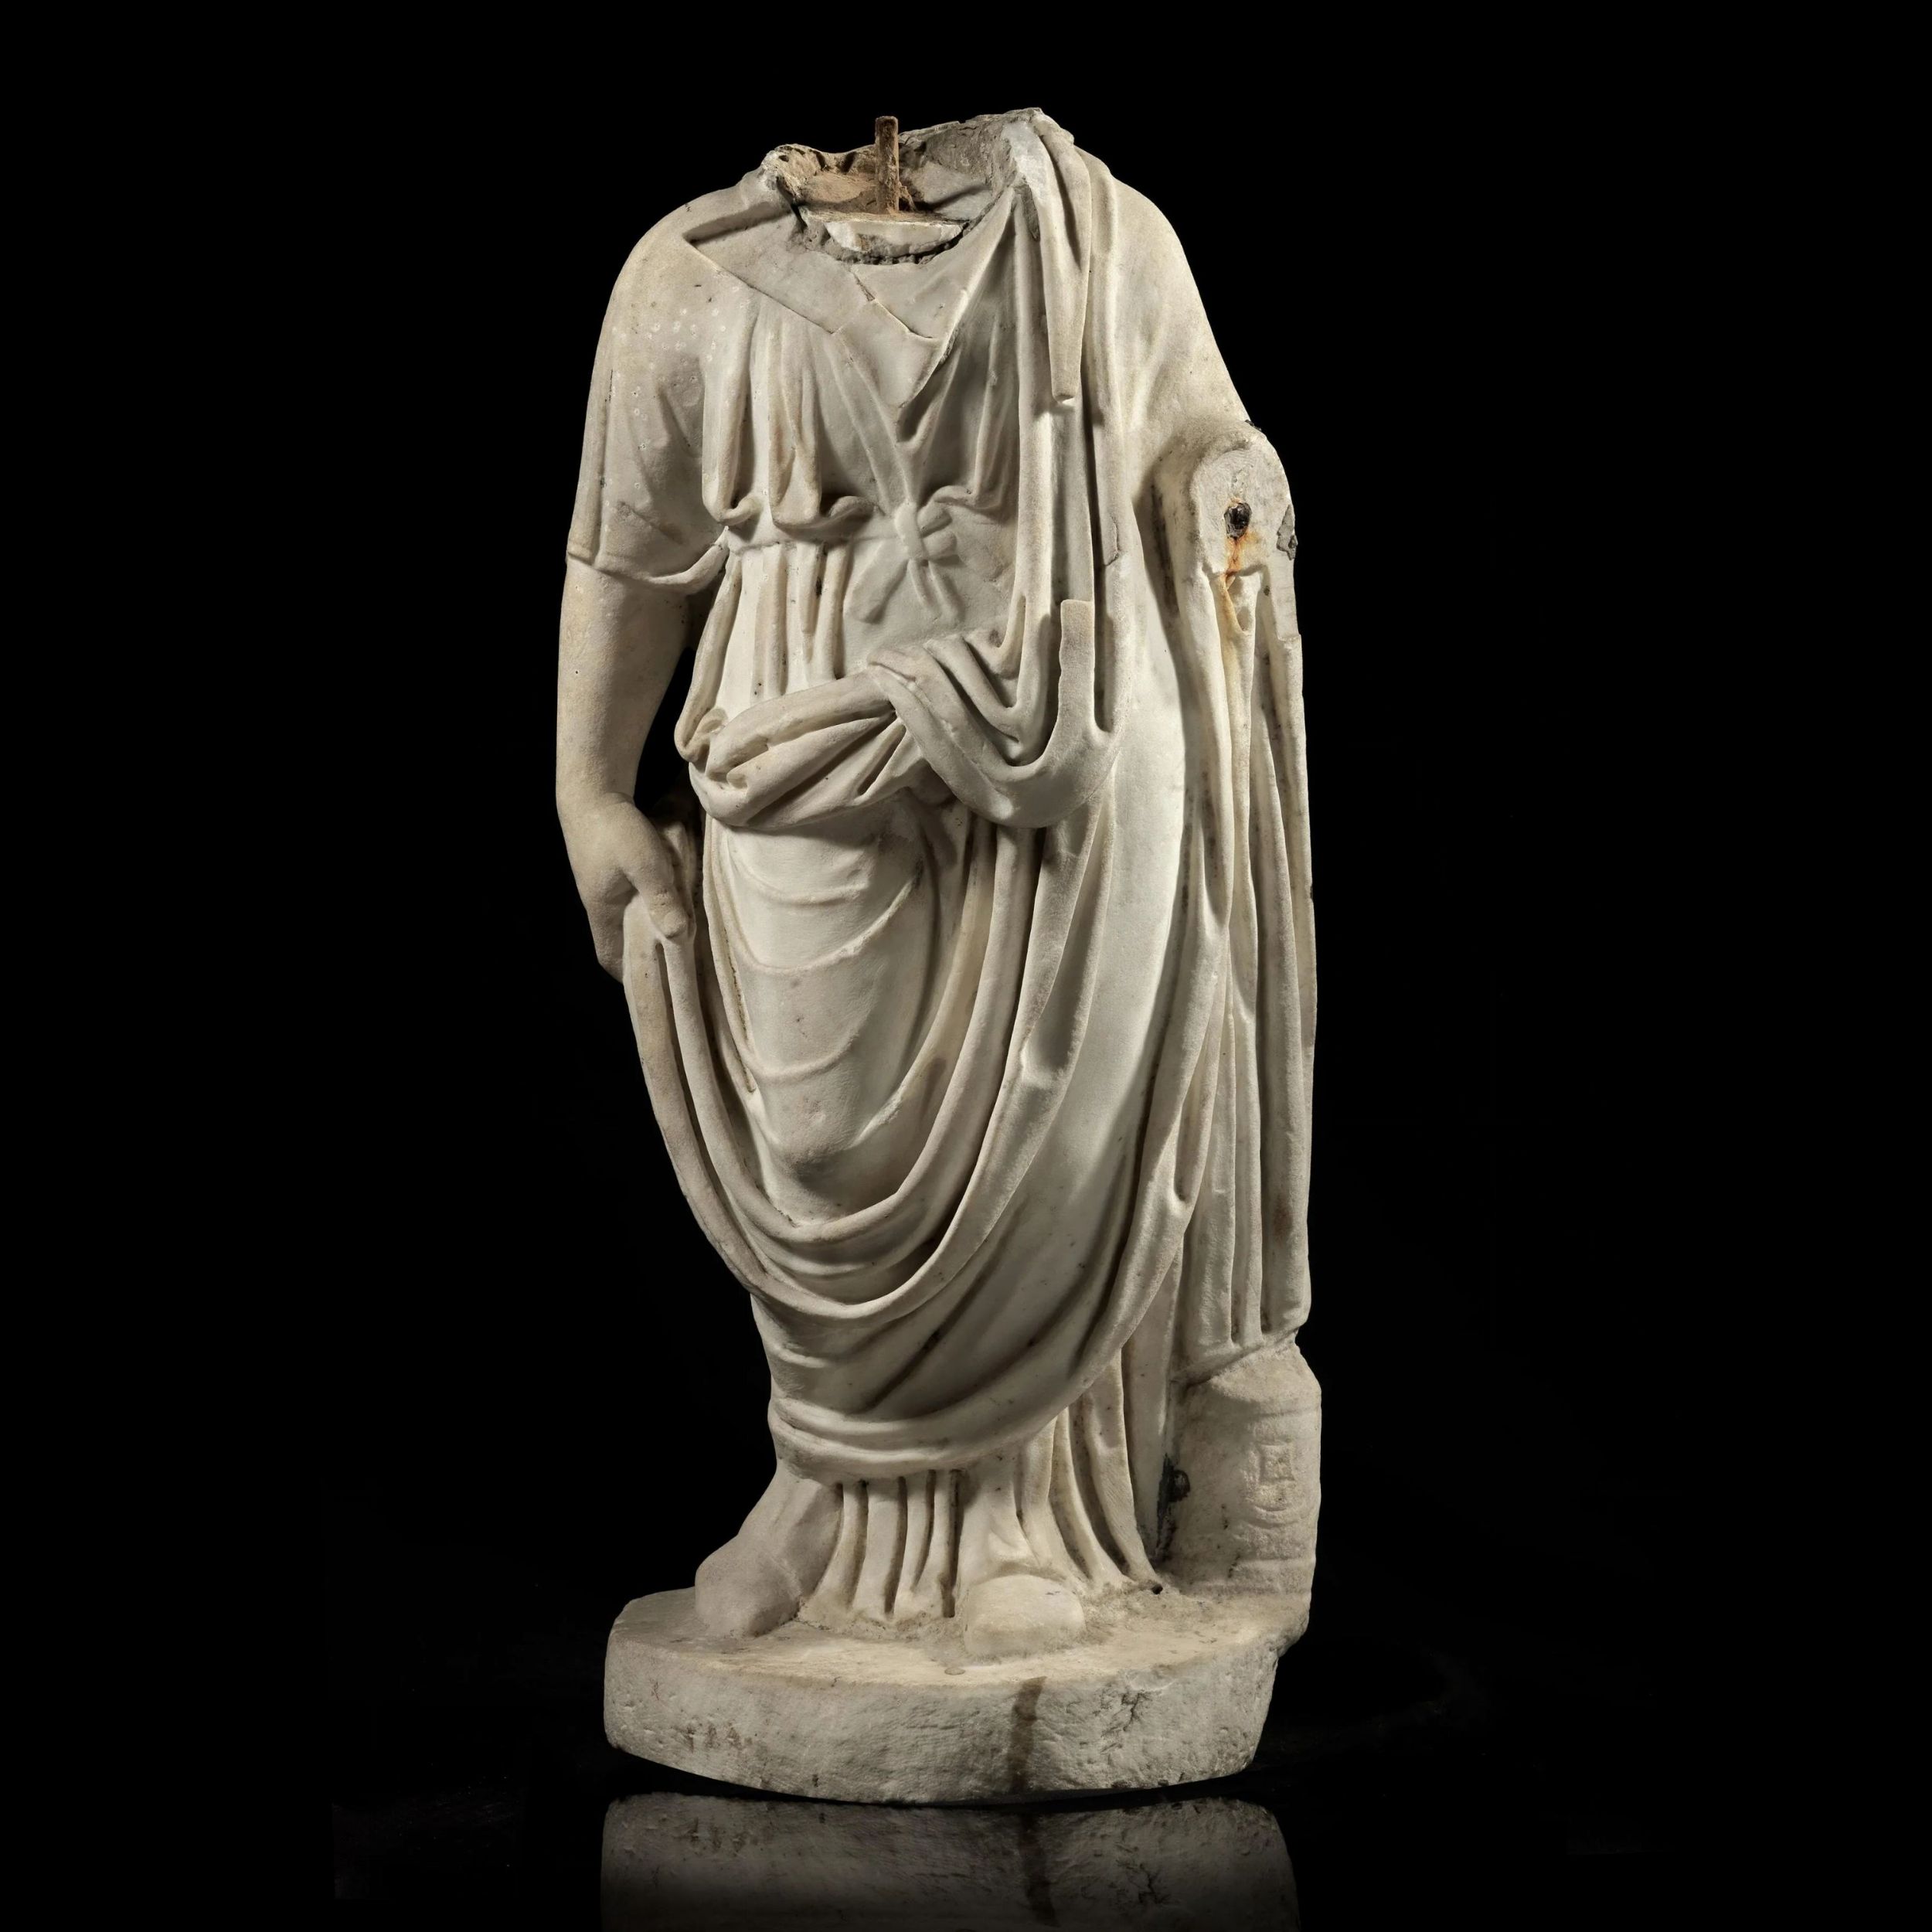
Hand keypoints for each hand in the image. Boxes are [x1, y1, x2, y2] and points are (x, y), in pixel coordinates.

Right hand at [558, 791, 690, 976]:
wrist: (592, 790)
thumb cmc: (615, 827)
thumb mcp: (645, 861)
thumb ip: (662, 897)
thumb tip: (680, 936)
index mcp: (604, 912)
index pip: (612, 959)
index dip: (632, 976)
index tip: (658, 985)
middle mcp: (602, 905)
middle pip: (622, 943)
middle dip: (647, 956)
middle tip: (679, 963)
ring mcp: (606, 889)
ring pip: (630, 921)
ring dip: (652, 929)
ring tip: (683, 936)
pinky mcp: (614, 873)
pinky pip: (634, 901)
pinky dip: (652, 907)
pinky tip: (673, 902)